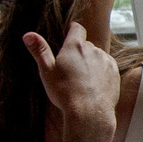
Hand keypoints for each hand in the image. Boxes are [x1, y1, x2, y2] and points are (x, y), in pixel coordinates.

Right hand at [25, 27, 118, 141]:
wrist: (89, 113)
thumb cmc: (64, 92)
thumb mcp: (47, 71)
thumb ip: (39, 51)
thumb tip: (28, 35)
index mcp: (75, 46)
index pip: (77, 28)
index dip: (73, 29)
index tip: (71, 30)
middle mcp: (93, 49)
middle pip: (86, 45)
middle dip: (79, 51)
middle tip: (70, 66)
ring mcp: (106, 61)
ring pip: (97, 56)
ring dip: (91, 62)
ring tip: (81, 79)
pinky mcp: (114, 73)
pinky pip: (107, 67)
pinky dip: (101, 72)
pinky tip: (93, 84)